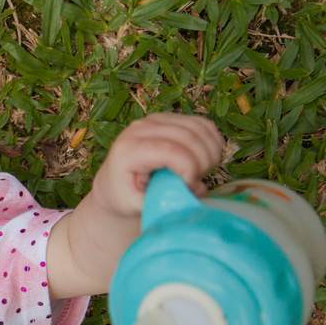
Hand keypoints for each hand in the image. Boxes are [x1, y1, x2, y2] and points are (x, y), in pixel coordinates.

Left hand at [91, 113, 224, 217]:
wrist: (114, 183)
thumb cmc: (124, 197)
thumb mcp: (137, 206)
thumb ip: (167, 201)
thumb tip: (198, 189)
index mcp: (129, 150)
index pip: (171, 151)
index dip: (189, 169)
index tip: (188, 186)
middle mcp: (141, 129)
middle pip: (189, 137)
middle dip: (203, 163)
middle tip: (195, 182)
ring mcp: (156, 120)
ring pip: (200, 128)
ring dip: (210, 153)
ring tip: (199, 172)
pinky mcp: (170, 118)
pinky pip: (203, 125)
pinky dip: (212, 143)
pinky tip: (203, 160)